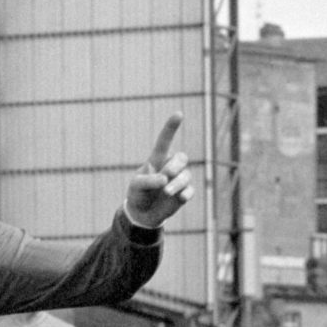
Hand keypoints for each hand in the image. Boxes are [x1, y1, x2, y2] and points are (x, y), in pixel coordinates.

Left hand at [125, 114, 194, 228]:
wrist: (143, 213)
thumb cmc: (137, 194)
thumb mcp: (137, 185)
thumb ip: (148, 180)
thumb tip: (164, 179)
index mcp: (157, 160)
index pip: (165, 141)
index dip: (171, 127)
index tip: (178, 114)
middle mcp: (170, 167)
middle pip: (181, 158)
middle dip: (175, 165)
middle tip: (166, 175)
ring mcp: (179, 180)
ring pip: (186, 175)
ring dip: (177, 183)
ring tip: (166, 192)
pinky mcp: (184, 193)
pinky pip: (190, 190)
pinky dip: (186, 193)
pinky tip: (181, 198)